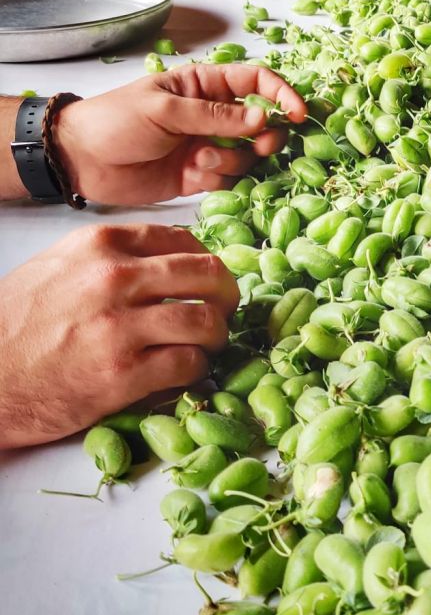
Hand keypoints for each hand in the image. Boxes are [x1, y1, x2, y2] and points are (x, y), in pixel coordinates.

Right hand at [0, 223, 238, 447]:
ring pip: (205, 321)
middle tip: (225, 310)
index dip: (204, 260)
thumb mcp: (57, 266)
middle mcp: (114, 279)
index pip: (181, 239)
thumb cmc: (16, 323)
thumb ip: (108, 257)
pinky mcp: (123, 375)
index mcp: (100, 245)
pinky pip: (187, 364)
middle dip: (226, 293)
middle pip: (206, 274)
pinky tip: (186, 371)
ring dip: (216, 335)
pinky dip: (196, 368)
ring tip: (207, 345)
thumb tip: (164, 260)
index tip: (208, 279)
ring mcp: (120, 328)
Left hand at [54, 64, 306, 204]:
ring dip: (230, 161)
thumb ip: (213, 116)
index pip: (255, 82)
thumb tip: (261, 119)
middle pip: (261, 124)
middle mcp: (211, 116)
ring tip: (198, 162)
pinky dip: (217, 182)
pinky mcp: (198, 178)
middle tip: (260, 147)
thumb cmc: (116, 121)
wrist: (81, 160)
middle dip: (266, 137)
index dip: (281, 94)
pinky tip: (191, 177)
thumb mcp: (164, 109)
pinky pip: (228, 181)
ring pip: (245, 157)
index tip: (298, 113)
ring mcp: (206, 147)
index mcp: (204, 86)